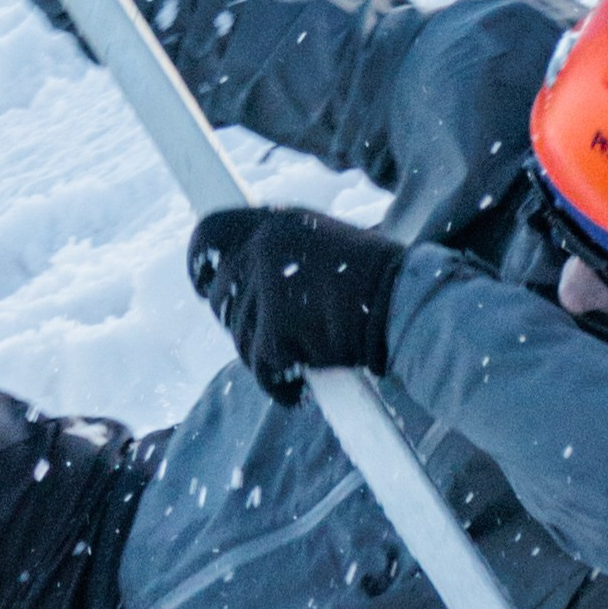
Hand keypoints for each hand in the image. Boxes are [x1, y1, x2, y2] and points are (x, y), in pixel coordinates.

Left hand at [188, 205, 404, 403]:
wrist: (407, 307)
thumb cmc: (376, 285)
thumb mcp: (323, 246)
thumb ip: (278, 256)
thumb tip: (236, 281)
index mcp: (277, 223)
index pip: (211, 235)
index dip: (200, 265)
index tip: (200, 285)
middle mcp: (265, 249)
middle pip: (220, 299)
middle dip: (242, 324)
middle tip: (279, 334)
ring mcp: (268, 291)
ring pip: (240, 339)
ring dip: (266, 356)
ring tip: (307, 351)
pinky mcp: (277, 333)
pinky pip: (263, 370)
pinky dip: (282, 385)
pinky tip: (305, 383)